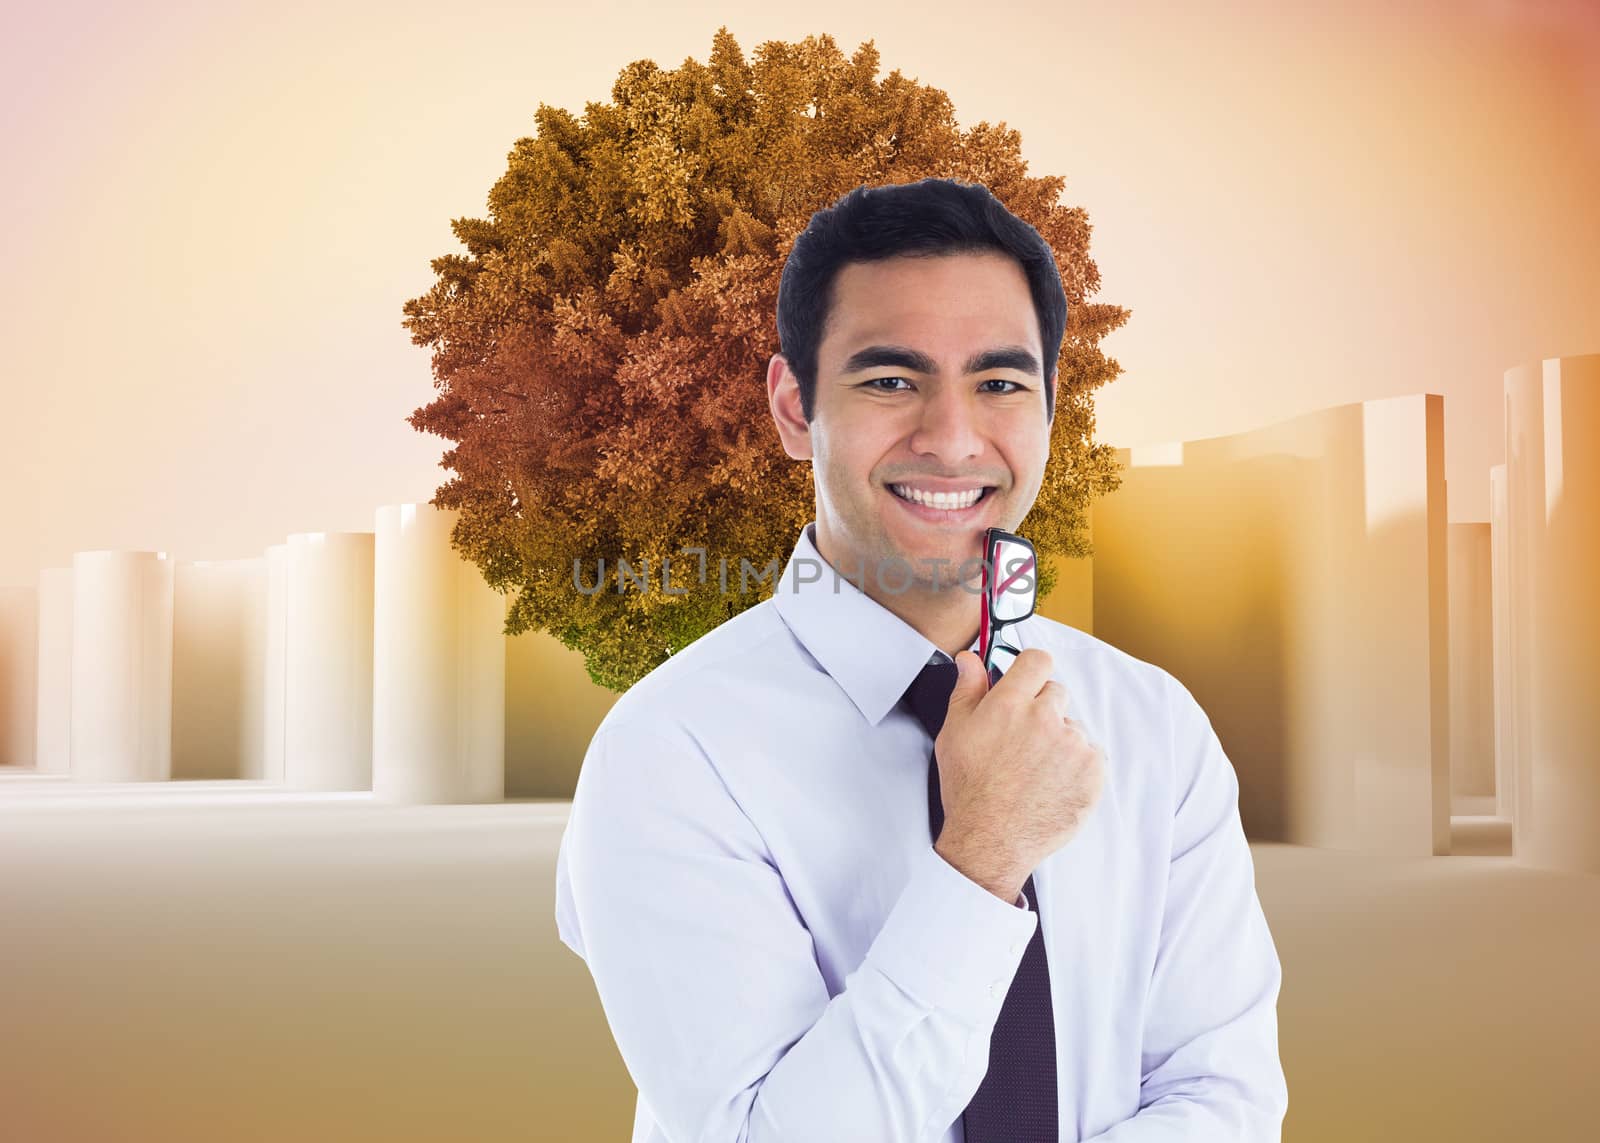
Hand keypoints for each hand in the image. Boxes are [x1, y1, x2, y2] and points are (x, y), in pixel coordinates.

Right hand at [931, 648, 1104, 901]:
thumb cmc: (969, 788)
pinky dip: (1077, 766)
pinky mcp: (1093, 771)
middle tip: (1022, 741)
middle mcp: (1045, 718)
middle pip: (1056, 693)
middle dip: (1041, 710)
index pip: (1038, 660)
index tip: (1026, 684)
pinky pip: (1091, 754)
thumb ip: (967, 689)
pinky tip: (1052, 783)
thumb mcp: (955, 733)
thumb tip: (970, 659)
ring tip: (1036, 770)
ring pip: (1072, 727)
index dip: (1031, 670)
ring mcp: (1073, 745)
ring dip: (1059, 740)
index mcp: (1010, 704)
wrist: (991, 840)